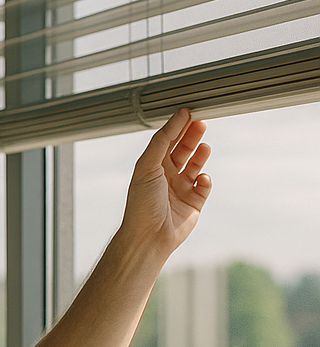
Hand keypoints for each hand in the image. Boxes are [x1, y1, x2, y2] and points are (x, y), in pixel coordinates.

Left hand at [120, 108, 211, 257]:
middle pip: (182, 150)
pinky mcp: (193, 203)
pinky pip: (204, 186)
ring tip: (204, 145)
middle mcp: (166, 177)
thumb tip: (177, 118)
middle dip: (191, 136)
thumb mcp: (147, 166)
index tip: (188, 111)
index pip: (166, 141)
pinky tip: (201, 178)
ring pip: (195, 165)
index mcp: (151, 167)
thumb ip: (161, 141)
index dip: (176, 127)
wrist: (149, 235)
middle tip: (201, 122)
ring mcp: (180, 189)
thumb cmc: (142, 203)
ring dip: (200, 154)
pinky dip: (205, 180)